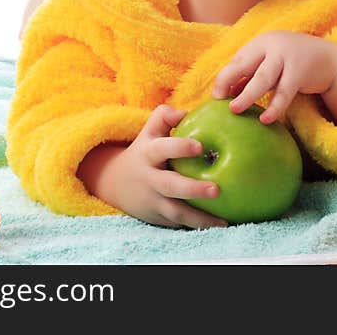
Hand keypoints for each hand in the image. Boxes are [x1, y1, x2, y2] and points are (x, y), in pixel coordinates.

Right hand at [85, 105, 227, 228]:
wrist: (113, 182)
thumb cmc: (144, 150)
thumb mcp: (148, 131)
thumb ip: (165, 117)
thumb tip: (187, 111)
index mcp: (148, 154)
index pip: (162, 149)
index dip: (179, 147)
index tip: (200, 147)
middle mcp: (150, 179)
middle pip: (170, 186)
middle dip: (192, 188)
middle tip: (216, 189)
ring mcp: (153, 201)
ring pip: (176, 212)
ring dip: (199, 218)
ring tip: (223, 221)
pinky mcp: (158, 218)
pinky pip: (179, 224)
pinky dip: (198, 226)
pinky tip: (220, 225)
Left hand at [211, 31, 336, 123]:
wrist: (331, 59)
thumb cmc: (295, 63)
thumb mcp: (271, 65)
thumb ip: (252, 75)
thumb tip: (227, 94)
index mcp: (260, 43)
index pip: (237, 61)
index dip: (224, 78)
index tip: (216, 97)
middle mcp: (271, 46)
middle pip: (244, 65)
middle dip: (228, 82)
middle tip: (219, 101)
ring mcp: (286, 57)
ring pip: (262, 79)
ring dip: (247, 95)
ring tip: (235, 110)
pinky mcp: (300, 72)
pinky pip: (284, 93)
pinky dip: (274, 107)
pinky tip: (266, 119)